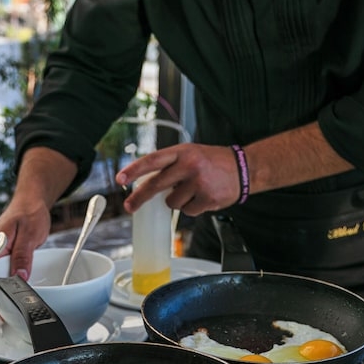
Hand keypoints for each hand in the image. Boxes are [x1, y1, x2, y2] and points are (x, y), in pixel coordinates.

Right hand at [0, 197, 50, 312]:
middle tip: (8, 316)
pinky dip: (10, 283)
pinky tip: (17, 293)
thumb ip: (23, 256)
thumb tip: (19, 278)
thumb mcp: (29, 234)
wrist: (30, 201)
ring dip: (4, 292)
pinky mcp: (5, 255)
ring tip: (12, 310)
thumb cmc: (29, 212)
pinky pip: (5, 272)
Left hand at [116, 143, 240, 215]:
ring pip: (172, 203)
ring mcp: (199, 182)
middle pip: (156, 185)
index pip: (153, 160)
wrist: (244, 169)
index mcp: (183, 151)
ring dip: (178, 201)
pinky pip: (188, 211)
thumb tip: (146, 184)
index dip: (134, 170)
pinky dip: (193, 208)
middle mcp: (189, 165)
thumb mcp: (191, 154)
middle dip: (140, 198)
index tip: (120, 179)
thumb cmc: (213, 162)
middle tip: (129, 206)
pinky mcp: (207, 198)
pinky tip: (204, 197)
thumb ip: (171, 166)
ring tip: (194, 191)